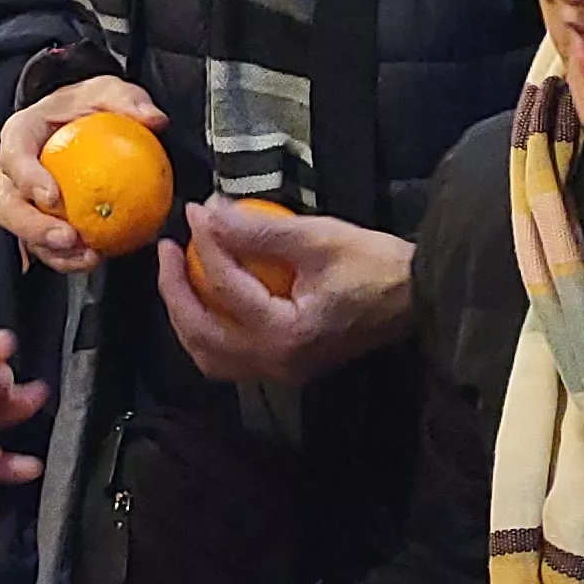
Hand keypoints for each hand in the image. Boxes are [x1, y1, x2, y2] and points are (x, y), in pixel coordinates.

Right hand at [0, 77, 167, 272]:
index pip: (14, 157)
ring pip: (23, 234)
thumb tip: (153, 119)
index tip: (52, 195)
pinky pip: (47, 246)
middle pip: (7, 207)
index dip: (27, 179)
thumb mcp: (106, 91)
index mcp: (20, 136)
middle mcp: (12, 173)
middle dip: (33, 228)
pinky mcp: (39, 221)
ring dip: (52, 251)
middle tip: (67, 237)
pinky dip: (68, 258)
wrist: (78, 122)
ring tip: (88, 256)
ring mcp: (23, 201)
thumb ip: (127, 100)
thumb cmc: (84, 107)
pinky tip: (96, 258)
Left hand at [157, 200, 412, 385]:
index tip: (194, 211)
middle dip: (174, 290)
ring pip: (209, 356)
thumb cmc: (375, 265)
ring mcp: (281, 372)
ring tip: (177, 275)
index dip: (205, 243)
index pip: (226, 288)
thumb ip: (258, 228)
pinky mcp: (287, 367)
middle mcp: (277, 363)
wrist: (418, 297)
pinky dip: (209, 330)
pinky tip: (206, 299)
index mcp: (285, 335)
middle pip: (201, 335)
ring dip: (186, 317)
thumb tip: (208, 212)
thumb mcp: (317, 237)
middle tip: (165, 249)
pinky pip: (230, 357)